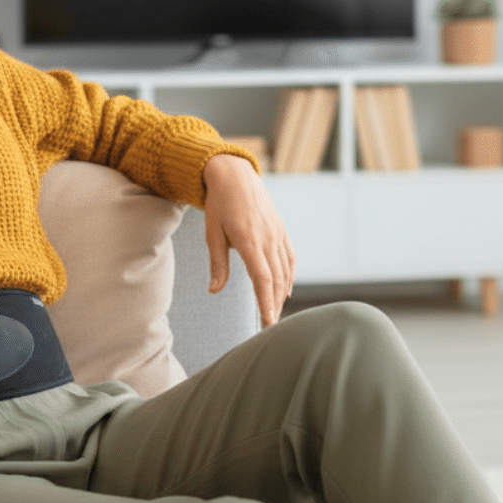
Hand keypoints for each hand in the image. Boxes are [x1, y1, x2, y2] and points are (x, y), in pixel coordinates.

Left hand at [202, 153, 295, 327]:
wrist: (235, 175)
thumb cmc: (219, 205)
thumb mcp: (213, 234)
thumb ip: (217, 264)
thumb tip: (214, 291)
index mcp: (250, 241)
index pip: (262, 279)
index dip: (266, 302)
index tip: (268, 323)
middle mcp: (268, 239)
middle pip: (276, 279)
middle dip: (274, 304)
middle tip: (270, 327)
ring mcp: (278, 234)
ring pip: (285, 271)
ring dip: (281, 294)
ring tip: (275, 313)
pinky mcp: (281, 230)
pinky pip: (289, 258)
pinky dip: (289, 276)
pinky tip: (284, 290)